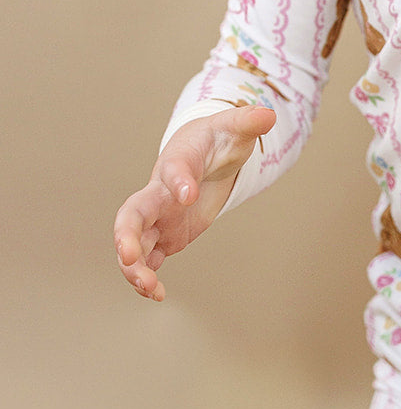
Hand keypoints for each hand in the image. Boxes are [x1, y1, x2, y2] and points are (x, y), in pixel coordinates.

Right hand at [113, 106, 275, 300]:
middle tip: (129, 255)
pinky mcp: (165, 236)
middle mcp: (160, 192)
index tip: (187, 194)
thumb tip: (267, 114)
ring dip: (135, 266)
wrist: (205, 155)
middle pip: (132, 213)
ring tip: (151, 288)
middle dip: (126, 234)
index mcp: (177, 163)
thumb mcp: (234, 129)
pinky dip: (146, 276)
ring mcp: (159, 217)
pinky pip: (148, 259)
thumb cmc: (218, 139)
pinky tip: (156, 295)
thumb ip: (247, 122)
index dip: (178, 180)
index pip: (172, 169)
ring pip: (135, 243)